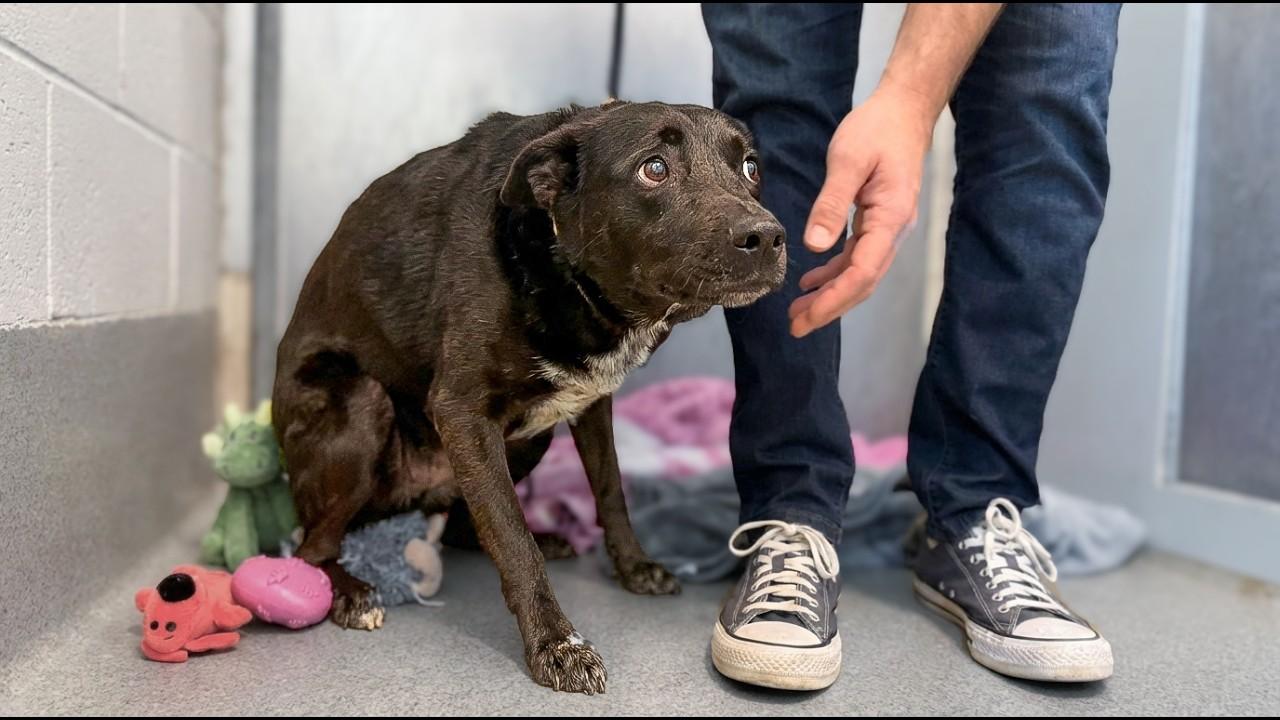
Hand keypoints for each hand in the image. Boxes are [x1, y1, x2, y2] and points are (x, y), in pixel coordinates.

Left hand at [788, 85, 933, 337]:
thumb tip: (815, 245)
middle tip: (796, 327)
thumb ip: (831, 204)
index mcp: (890, 218)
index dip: (834, 299)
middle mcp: (893, 231)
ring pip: (859, 274)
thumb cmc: (877, 130)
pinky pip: (856, 258)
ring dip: (830, 295)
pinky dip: (834, 273)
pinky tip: (811, 282)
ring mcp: (887, 229)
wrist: (903, 112)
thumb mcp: (848, 161)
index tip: (807, 317)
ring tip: (797, 312)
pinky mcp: (877, 222)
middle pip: (862, 282)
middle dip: (830, 308)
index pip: (862, 272)